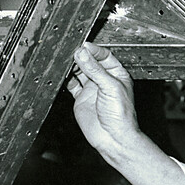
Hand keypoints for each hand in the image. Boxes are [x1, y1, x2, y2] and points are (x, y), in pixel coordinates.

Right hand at [66, 42, 140, 158]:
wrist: (113, 138)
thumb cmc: (121, 115)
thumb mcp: (110, 87)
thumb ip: (95, 70)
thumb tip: (82, 54)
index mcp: (117, 74)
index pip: (104, 56)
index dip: (93, 50)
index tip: (83, 46)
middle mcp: (104, 80)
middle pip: (90, 62)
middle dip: (81, 56)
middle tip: (72, 53)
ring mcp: (92, 89)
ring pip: (79, 71)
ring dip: (72, 66)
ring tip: (66, 62)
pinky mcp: (81, 98)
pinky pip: (71, 84)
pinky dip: (66, 79)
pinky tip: (63, 75)